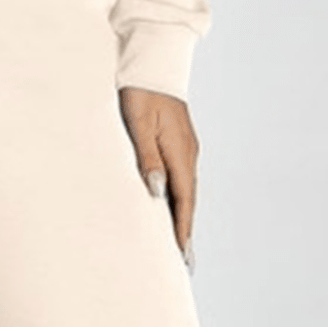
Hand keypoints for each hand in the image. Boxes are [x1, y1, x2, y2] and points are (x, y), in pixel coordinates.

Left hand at [118, 85, 197, 271]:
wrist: (153, 63)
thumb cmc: (140, 92)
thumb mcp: (139, 124)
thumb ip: (147, 158)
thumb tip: (157, 192)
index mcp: (180, 152)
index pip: (184, 199)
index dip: (182, 228)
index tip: (180, 255)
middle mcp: (188, 153)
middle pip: (188, 200)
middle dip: (185, 231)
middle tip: (183, 263)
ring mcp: (185, 148)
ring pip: (185, 190)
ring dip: (182, 216)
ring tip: (178, 243)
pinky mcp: (178, 142)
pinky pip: (181, 177)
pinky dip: (178, 198)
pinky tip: (172, 207)